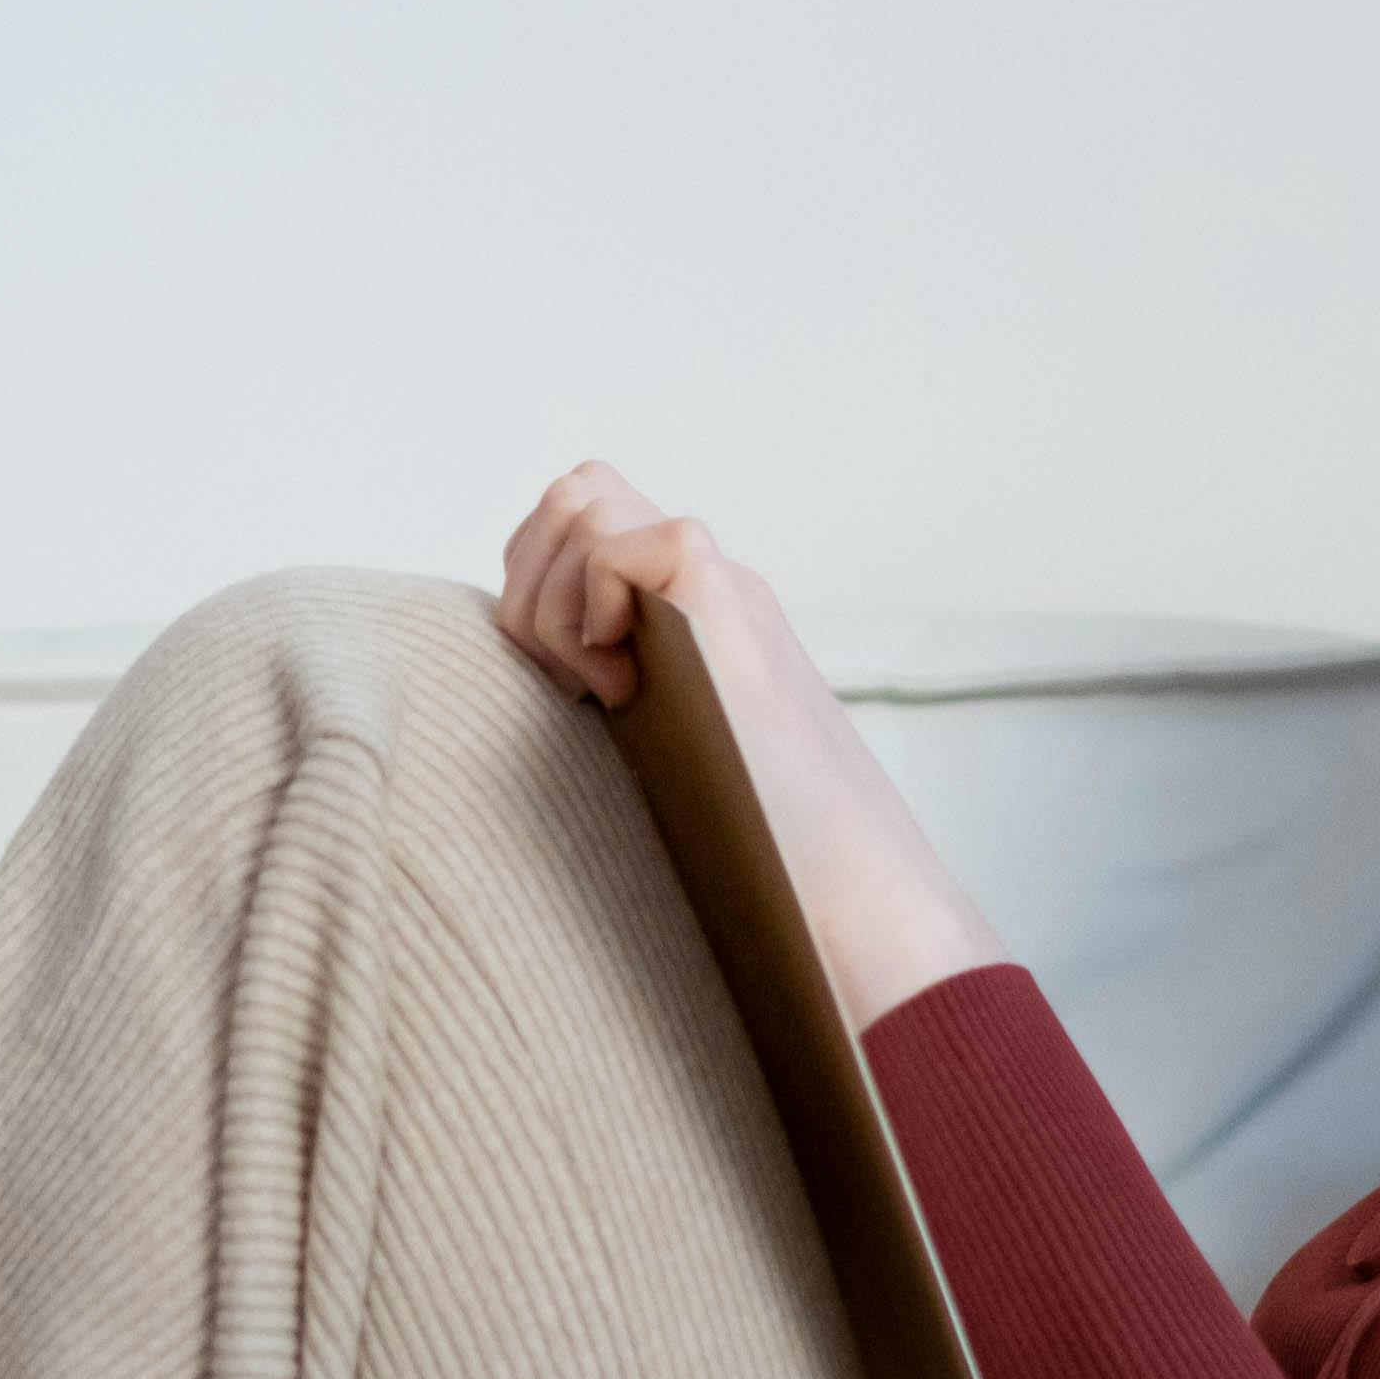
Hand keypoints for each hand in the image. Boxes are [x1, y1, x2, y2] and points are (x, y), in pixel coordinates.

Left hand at [492, 465, 1013, 1032]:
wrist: (847, 885)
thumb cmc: (760, 849)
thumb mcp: (664, 755)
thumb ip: (622, 702)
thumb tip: (536, 693)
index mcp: (688, 613)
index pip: (583, 523)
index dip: (541, 582)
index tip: (564, 683)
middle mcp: (705, 583)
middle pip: (573, 493)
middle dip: (532, 580)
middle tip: (570, 681)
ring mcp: (719, 584)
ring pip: (580, 500)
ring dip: (555, 599)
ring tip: (601, 689)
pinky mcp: (724, 596)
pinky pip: (612, 542)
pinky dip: (588, 612)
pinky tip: (622, 688)